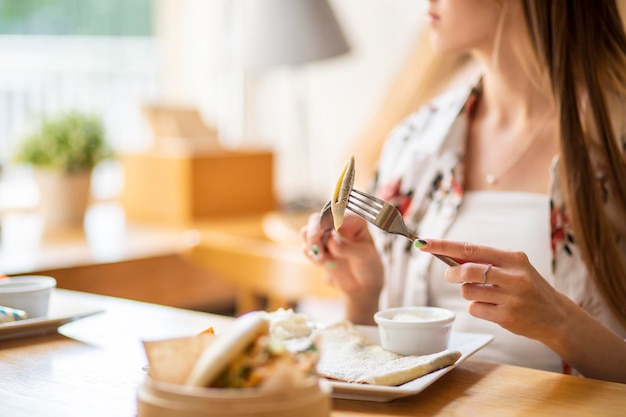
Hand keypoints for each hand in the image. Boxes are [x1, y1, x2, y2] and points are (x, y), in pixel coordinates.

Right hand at [300, 212, 383, 321]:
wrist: (363, 285)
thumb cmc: (369, 265)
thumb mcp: (365, 256)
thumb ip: (348, 248)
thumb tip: (331, 240)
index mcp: (353, 221)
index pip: (339, 212)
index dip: (332, 220)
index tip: (333, 231)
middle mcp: (337, 225)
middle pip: (318, 219)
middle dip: (314, 232)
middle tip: (316, 247)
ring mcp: (326, 237)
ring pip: (308, 231)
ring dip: (311, 244)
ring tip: (322, 258)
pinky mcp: (318, 250)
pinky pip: (306, 248)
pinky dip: (311, 255)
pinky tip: (323, 263)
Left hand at [418, 238, 566, 341]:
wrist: (556, 316)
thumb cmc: (527, 287)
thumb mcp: (513, 267)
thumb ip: (485, 261)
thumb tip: (449, 256)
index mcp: (513, 258)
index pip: (470, 248)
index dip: (443, 246)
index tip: (423, 243)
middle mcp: (514, 276)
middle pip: (466, 271)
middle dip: (452, 274)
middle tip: (451, 276)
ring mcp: (511, 298)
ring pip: (467, 292)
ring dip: (467, 292)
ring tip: (483, 294)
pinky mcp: (507, 317)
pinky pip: (474, 309)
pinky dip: (476, 308)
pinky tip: (492, 308)